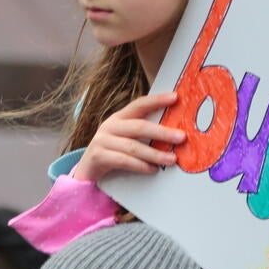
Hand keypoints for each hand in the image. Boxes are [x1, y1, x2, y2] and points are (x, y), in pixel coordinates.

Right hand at [70, 92, 185, 181]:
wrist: (87, 170)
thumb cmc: (113, 153)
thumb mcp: (127, 139)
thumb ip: (144, 135)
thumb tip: (174, 135)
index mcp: (119, 118)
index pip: (139, 105)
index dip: (157, 100)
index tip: (176, 97)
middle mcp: (110, 126)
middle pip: (139, 126)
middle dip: (162, 132)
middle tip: (181, 137)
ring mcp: (102, 140)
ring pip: (133, 146)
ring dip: (154, 154)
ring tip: (171, 159)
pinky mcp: (98, 156)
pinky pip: (123, 160)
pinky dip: (140, 166)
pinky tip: (152, 169)